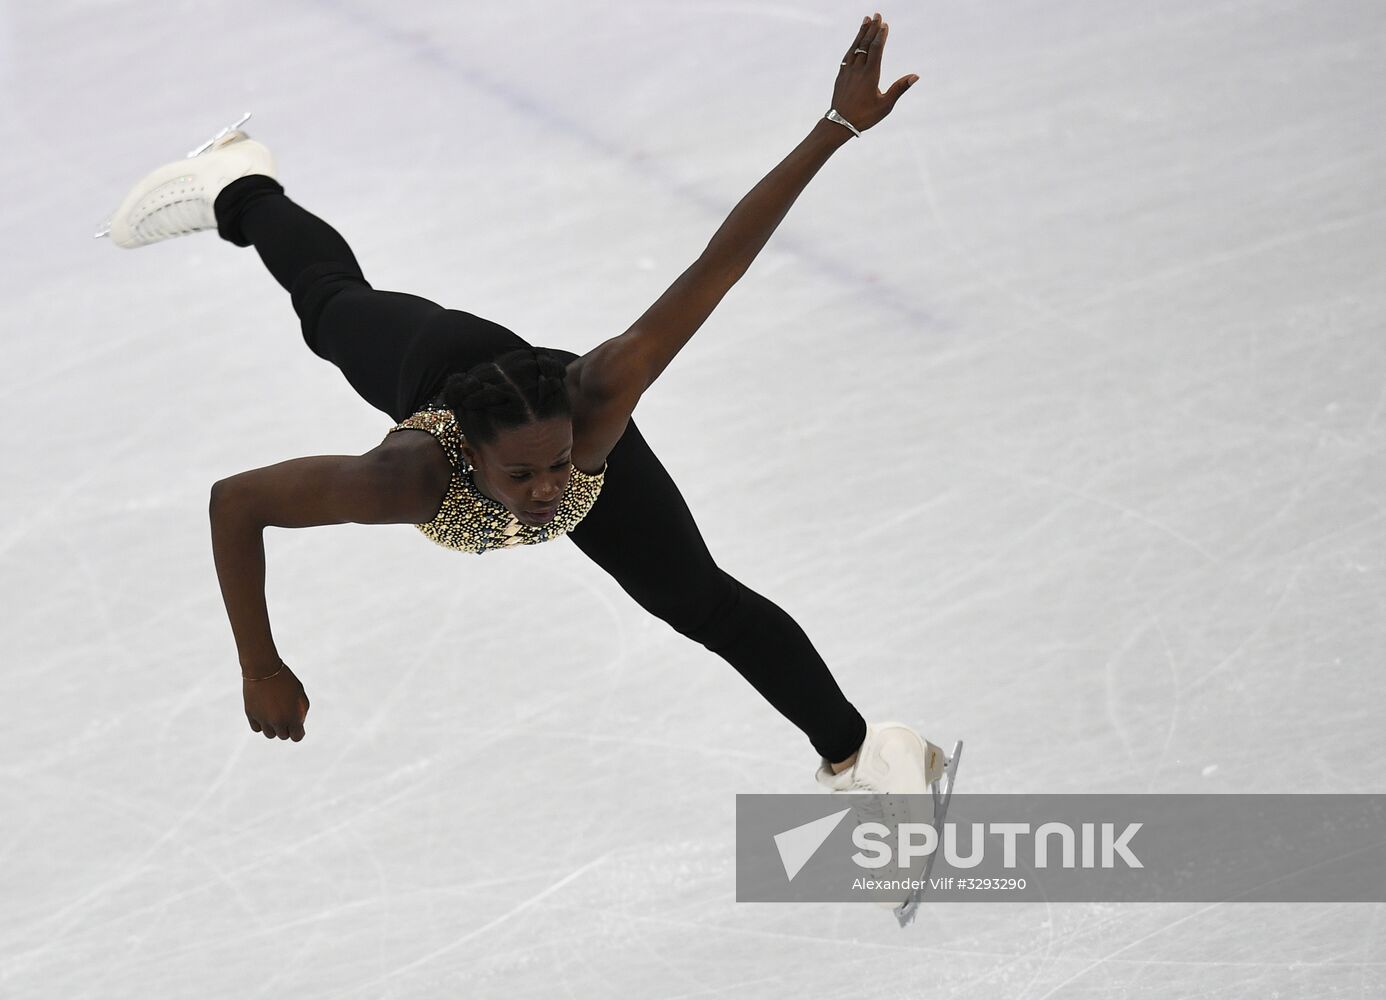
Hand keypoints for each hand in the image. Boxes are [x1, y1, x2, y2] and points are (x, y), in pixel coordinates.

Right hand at [243, 660, 309, 740]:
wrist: (263, 668)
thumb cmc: (285, 679)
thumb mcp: (299, 692)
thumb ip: (301, 709)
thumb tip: (299, 722)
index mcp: (292, 717)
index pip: (297, 737)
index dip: (298, 733)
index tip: (298, 727)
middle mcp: (277, 722)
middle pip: (283, 736)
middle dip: (287, 728)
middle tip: (286, 715)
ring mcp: (263, 719)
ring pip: (270, 734)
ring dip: (274, 728)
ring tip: (275, 714)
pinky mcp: (251, 715)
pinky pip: (257, 728)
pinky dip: (261, 724)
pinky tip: (264, 714)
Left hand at [831, 13, 918, 132]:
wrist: (839, 124)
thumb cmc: (865, 116)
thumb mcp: (885, 105)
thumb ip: (899, 88)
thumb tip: (915, 76)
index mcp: (870, 75)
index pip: (876, 49)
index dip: (880, 36)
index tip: (884, 24)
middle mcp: (858, 69)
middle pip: (865, 44)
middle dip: (872, 29)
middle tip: (877, 15)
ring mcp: (847, 71)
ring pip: (855, 48)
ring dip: (861, 33)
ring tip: (866, 20)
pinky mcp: (841, 75)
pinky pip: (847, 56)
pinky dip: (853, 46)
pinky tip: (855, 42)